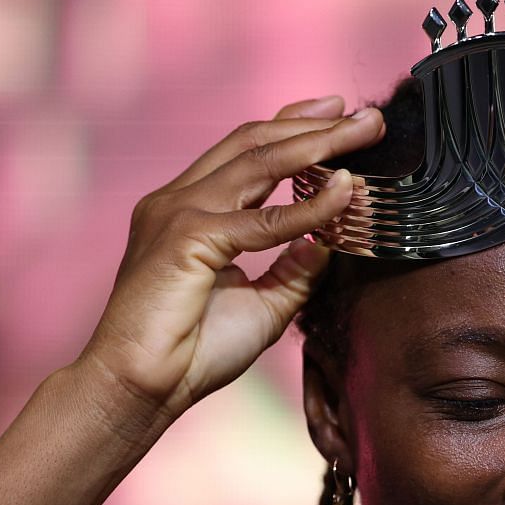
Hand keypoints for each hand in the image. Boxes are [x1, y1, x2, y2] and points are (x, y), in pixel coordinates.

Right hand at [73, 95, 384, 426]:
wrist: (137, 389)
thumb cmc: (189, 354)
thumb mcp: (261, 306)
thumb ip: (292, 271)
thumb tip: (326, 242)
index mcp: (188, 211)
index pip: (245, 153)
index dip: (292, 128)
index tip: (337, 116)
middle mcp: (179, 201)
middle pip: (255, 144)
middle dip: (314, 125)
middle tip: (367, 116)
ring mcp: (180, 212)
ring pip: (260, 162)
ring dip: (319, 144)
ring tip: (365, 131)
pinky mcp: (188, 237)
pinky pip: (264, 219)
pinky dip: (310, 206)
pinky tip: (346, 193)